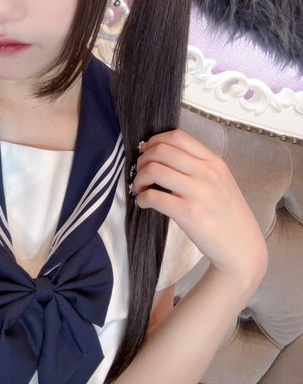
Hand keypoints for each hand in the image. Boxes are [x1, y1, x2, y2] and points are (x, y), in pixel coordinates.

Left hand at [132, 130, 266, 289]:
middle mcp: (207, 173)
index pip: (178, 136)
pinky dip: (142, 198)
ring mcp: (199, 192)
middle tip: (140, 171)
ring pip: (155, 169)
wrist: (242, 247)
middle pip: (162, 150)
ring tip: (139, 188)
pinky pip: (155, 197)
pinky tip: (144, 203)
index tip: (147, 151)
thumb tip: (162, 156)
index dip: (155, 140)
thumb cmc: (227, 214)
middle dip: (143, 158)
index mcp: (214, 162)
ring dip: (139, 177)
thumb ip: (197, 166)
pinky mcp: (189, 214)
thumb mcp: (220, 181)